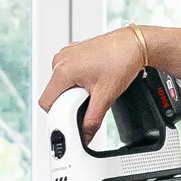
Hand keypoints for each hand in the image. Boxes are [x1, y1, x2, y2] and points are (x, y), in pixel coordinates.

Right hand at [39, 26, 153, 116]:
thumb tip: (85, 135)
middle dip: (68, 102)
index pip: (46, 102)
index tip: (71, 117)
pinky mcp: (73, 52)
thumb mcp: (105, 96)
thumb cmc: (121, 61)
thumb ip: (92, 120)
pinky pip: (67, 73)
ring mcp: (66, 54)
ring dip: (73, 91)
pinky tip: (94, 78)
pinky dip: (77, 81)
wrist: (134, 45)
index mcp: (62, 70)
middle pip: (54, 93)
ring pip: (61, 84)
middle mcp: (60, 60)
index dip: (58, 114)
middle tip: (88, 100)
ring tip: (93, 86)